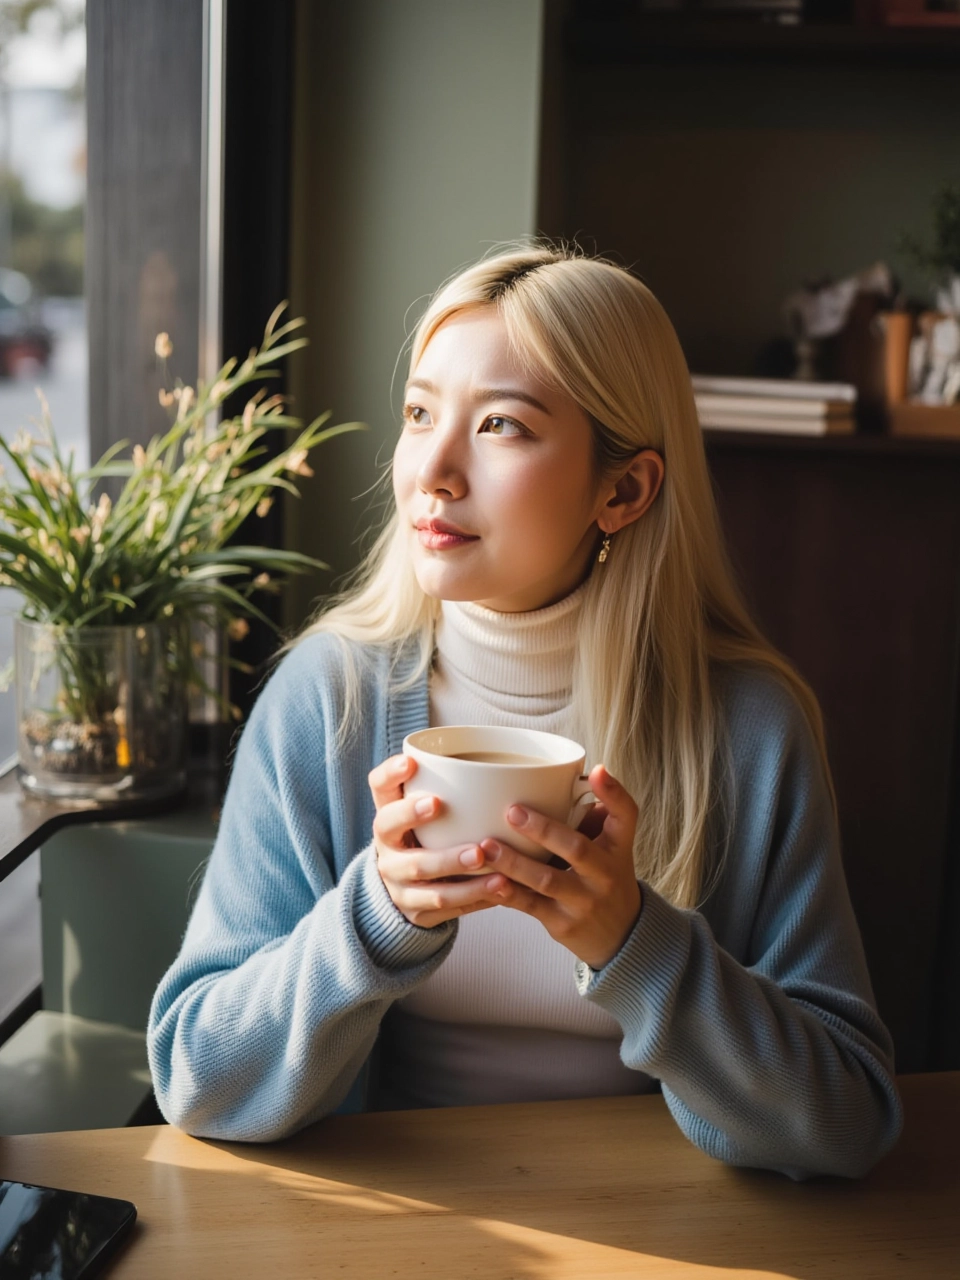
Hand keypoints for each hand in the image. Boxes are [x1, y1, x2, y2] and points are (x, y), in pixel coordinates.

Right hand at [368, 754, 498, 928]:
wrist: (411, 895)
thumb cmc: (428, 843)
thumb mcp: (424, 819)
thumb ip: (443, 794)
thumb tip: (494, 763)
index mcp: (389, 817)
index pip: (379, 788)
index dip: (390, 775)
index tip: (410, 762)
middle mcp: (386, 848)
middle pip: (389, 828)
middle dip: (411, 815)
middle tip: (439, 804)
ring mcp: (398, 882)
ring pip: (422, 873)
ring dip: (453, 864)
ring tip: (483, 856)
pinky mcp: (416, 911)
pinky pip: (445, 906)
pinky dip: (474, 896)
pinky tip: (499, 886)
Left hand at [479, 764, 641, 969]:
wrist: (621, 936)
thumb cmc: (606, 879)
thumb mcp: (611, 848)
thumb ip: (592, 816)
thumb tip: (570, 776)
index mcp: (617, 847)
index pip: (626, 815)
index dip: (614, 793)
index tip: (599, 771)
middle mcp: (605, 874)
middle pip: (577, 849)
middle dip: (544, 830)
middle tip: (512, 811)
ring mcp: (584, 901)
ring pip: (547, 881)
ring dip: (514, 863)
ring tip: (486, 846)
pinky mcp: (563, 923)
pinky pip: (530, 906)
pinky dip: (507, 893)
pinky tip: (486, 880)